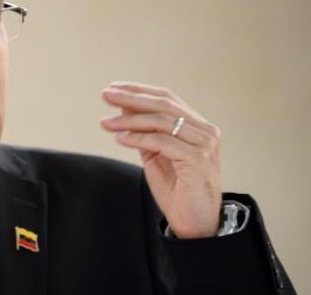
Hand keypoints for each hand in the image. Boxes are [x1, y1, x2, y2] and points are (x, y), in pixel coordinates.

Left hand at [100, 81, 221, 237]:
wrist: (195, 223)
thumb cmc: (177, 190)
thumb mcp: (155, 154)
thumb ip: (144, 131)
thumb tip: (124, 104)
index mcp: (197, 126)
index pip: (167, 98)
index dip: (139, 90)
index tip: (114, 88)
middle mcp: (204, 131)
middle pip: (164, 104)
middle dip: (131, 97)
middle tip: (106, 95)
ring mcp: (204, 144)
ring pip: (161, 121)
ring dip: (129, 120)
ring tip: (106, 122)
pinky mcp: (197, 159)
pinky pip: (162, 141)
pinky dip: (138, 138)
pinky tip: (120, 138)